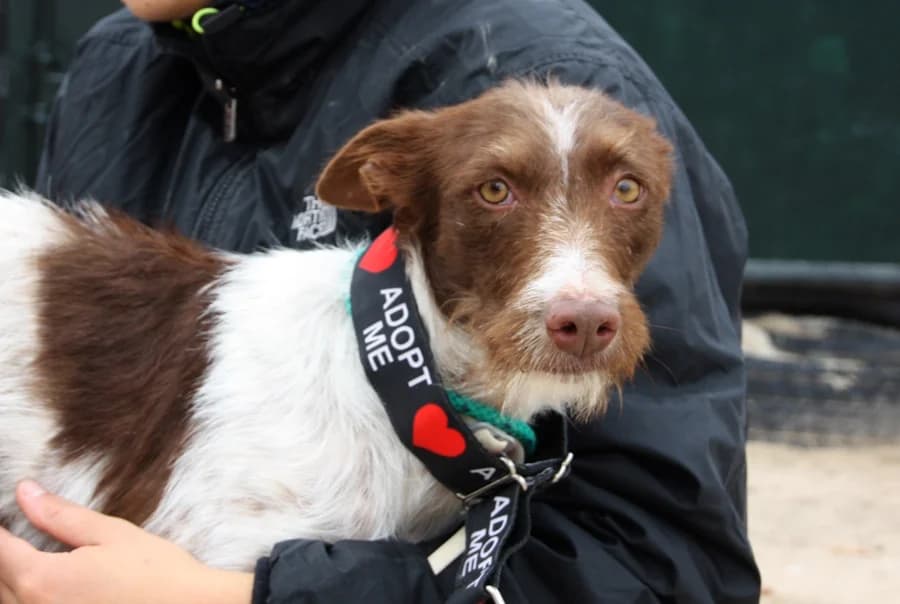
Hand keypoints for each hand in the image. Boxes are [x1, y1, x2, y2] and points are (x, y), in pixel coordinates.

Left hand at [0, 481, 252, 603]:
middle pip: (0, 579)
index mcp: (42, 580)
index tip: (6, 515)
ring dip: (13, 580)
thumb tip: (26, 493)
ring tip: (29, 557)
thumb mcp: (111, 534)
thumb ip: (60, 515)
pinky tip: (47, 588)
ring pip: (10, 601)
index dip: (0, 529)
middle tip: (18, 532)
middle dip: (6, 554)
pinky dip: (27, 598)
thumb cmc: (157, 573)